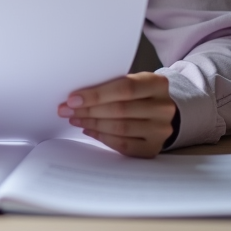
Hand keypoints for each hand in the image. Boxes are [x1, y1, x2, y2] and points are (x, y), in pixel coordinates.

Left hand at [58, 72, 176, 157]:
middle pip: (120, 109)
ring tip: (75, 119)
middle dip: (88, 110)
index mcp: (158, 84)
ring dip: (92, 124)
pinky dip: (103, 137)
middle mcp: (163, 107)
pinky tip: (89, 130)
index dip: (96, 94)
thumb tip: (76, 97)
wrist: (161, 112)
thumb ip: (111, 86)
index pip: (125, 88)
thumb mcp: (133, 82)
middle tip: (67, 111)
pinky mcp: (153, 148)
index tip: (73, 99)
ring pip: (120, 128)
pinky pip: (123, 145)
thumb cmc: (140, 94)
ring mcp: (160, 130)